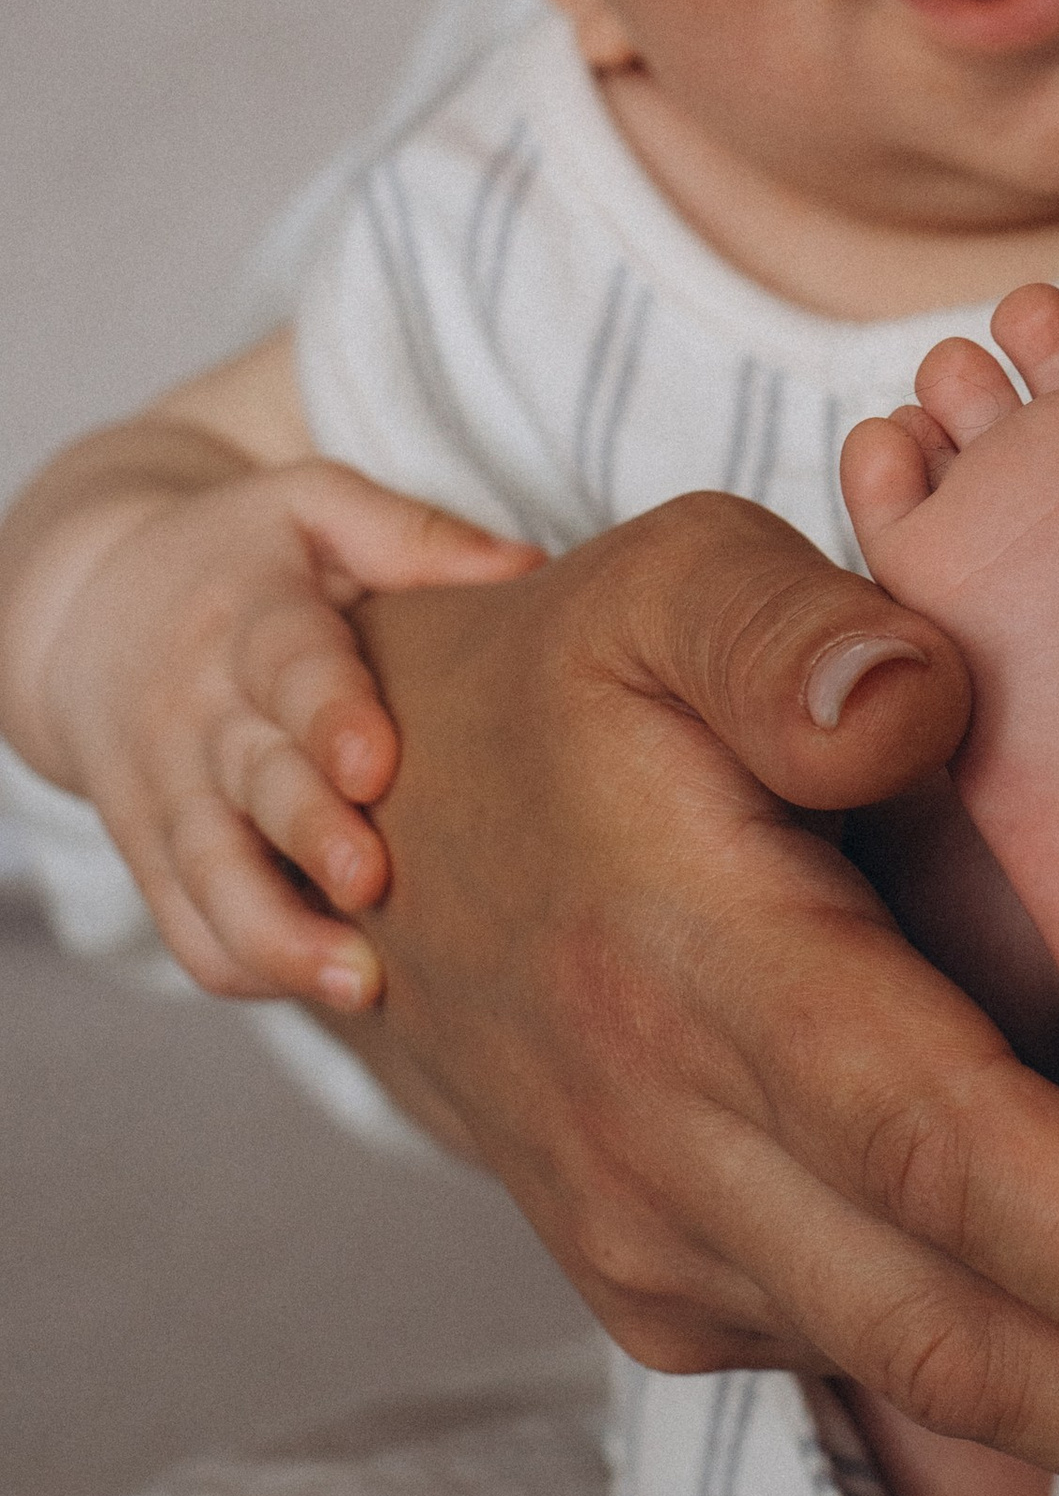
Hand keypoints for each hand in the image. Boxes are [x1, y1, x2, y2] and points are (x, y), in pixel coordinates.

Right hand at [37, 460, 539, 1008]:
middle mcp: (201, 714)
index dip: (329, 717)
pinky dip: (242, 966)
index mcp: (250, 620)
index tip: (375, 765)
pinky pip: (186, 926)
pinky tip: (322, 987)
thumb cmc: (247, 558)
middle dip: (308, 836)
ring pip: (208, 878)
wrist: (93, 611)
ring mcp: (169, 793)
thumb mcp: (313, 508)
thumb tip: (528, 567)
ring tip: (361, 983)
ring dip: (276, 936)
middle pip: (251, 785)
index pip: (288, 669)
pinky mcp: (152, 853)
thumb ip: (413, 536)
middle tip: (375, 882)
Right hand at [346, 492, 1058, 1495]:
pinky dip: (1058, 1403)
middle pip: (953, 1321)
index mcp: (687, 958)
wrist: (386, 846)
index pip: (928, 1142)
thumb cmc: (578, 689)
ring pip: (931, 1376)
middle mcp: (664, 1143)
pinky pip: (886, 1361)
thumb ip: (786, 627)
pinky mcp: (683, 1302)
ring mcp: (664, 1253)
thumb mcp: (659, 582)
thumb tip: (920, 693)